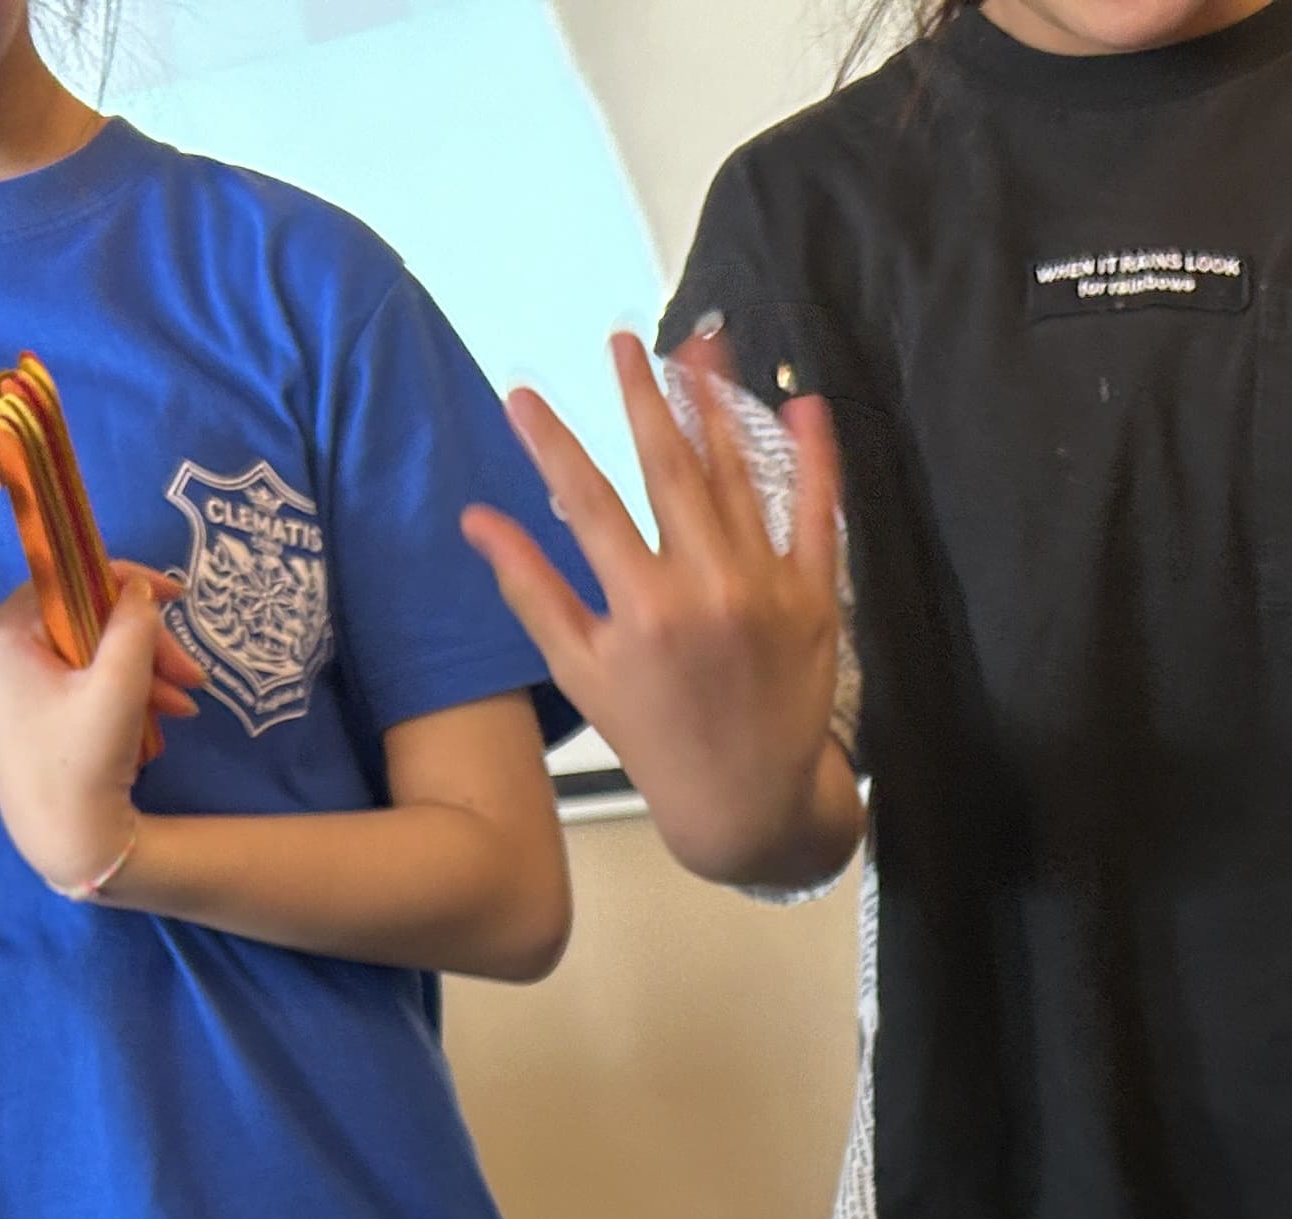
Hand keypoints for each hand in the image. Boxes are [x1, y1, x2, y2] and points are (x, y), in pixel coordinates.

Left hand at [0, 560, 207, 895]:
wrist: (65, 844)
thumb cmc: (82, 765)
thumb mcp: (117, 689)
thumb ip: (133, 629)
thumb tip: (140, 589)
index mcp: (0, 635)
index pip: (65, 581)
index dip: (124, 584)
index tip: (176, 595)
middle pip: (81, 618)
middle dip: (142, 643)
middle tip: (191, 673)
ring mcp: (8, 678)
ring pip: (87, 649)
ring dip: (142, 670)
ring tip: (184, 702)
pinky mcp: (27, 704)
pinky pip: (80, 676)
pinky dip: (122, 689)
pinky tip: (162, 713)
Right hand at [459, 328, 853, 886]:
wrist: (750, 803)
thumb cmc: (656, 739)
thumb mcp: (581, 671)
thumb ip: (531, 587)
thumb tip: (475, 519)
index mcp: (640, 609)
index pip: (586, 499)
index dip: (552, 441)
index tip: (525, 392)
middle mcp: (705, 590)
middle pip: (668, 467)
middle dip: (641, 396)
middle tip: (624, 341)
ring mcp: (766, 591)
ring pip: (738, 477)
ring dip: (716, 404)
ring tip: (699, 345)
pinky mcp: (815, 599)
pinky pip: (816, 515)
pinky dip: (814, 459)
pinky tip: (802, 404)